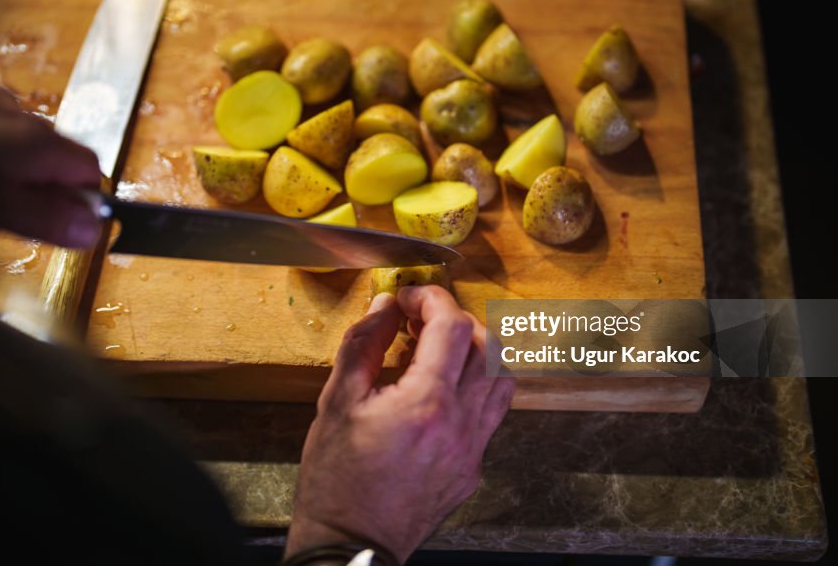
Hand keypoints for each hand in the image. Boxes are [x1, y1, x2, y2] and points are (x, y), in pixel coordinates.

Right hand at [286, 286, 514, 563]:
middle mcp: (461, 422)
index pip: (452, 325)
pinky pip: (491, 413)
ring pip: (502, 378)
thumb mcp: (336, 402)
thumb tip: (385, 305)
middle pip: (487, 345)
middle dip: (455, 320)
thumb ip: (363, 344)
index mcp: (426, 402)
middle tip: (419, 320)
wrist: (351, 543)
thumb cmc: (336, 478)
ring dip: (475, 352)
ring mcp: (473, 448)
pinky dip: (475, 388)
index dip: (432, 298)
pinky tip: (441, 392)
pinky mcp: (473, 467)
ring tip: (436, 353)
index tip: (408, 297)